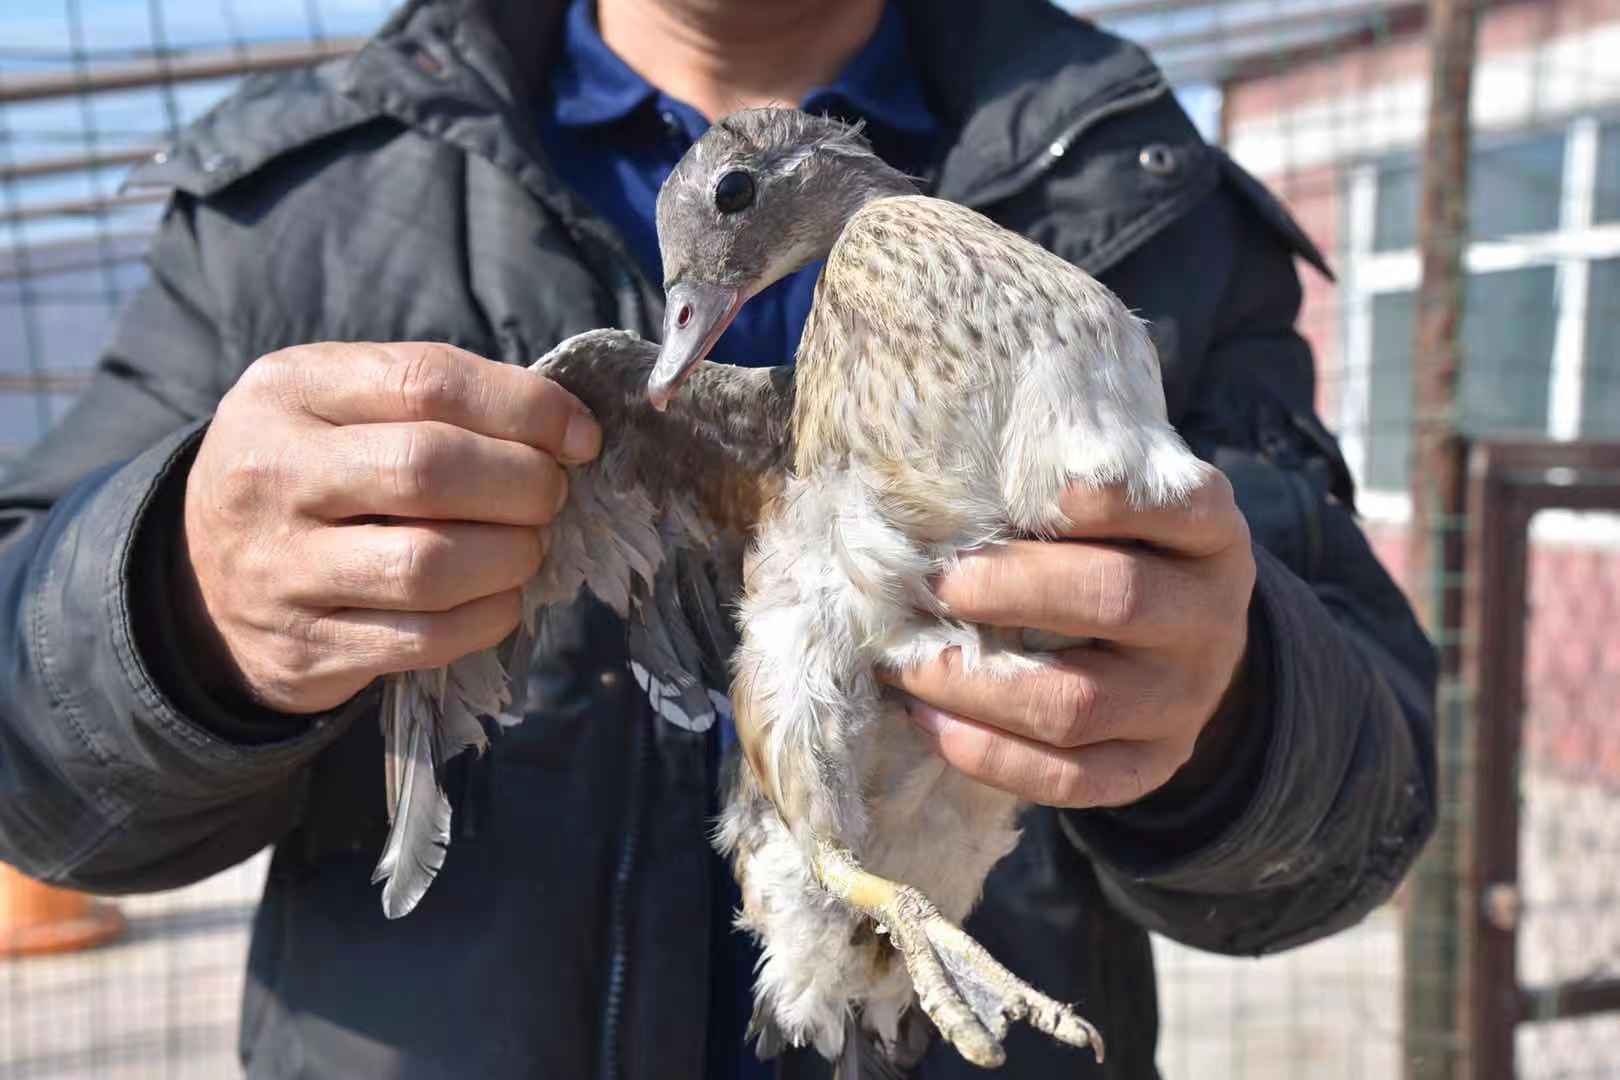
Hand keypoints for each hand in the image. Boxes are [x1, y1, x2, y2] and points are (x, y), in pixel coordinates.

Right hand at [176, 342, 600, 714]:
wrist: (203, 583)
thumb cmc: (313, 474)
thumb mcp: (341, 404)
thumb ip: (439, 397)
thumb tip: (567, 430)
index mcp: (289, 390)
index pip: (428, 381)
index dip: (526, 408)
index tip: (579, 437)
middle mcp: (272, 474)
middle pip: (430, 469)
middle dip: (522, 484)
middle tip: (548, 495)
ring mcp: (282, 568)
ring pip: (431, 564)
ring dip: (511, 556)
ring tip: (525, 546)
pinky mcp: (307, 647)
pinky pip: (425, 638)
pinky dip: (488, 617)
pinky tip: (498, 596)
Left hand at [883, 468, 1255, 808]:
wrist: (1188, 644)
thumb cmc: (1124, 548)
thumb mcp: (1126, 506)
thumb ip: (1060, 489)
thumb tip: (946, 492)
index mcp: (1210, 536)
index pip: (1180, 506)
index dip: (1109, 500)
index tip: (1039, 495)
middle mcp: (1209, 618)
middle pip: (1117, 600)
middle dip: (1015, 590)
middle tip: (939, 582)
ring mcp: (1185, 701)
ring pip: (1079, 704)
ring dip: (979, 686)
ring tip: (908, 663)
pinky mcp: (1152, 765)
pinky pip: (1071, 780)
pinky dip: (991, 756)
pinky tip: (929, 722)